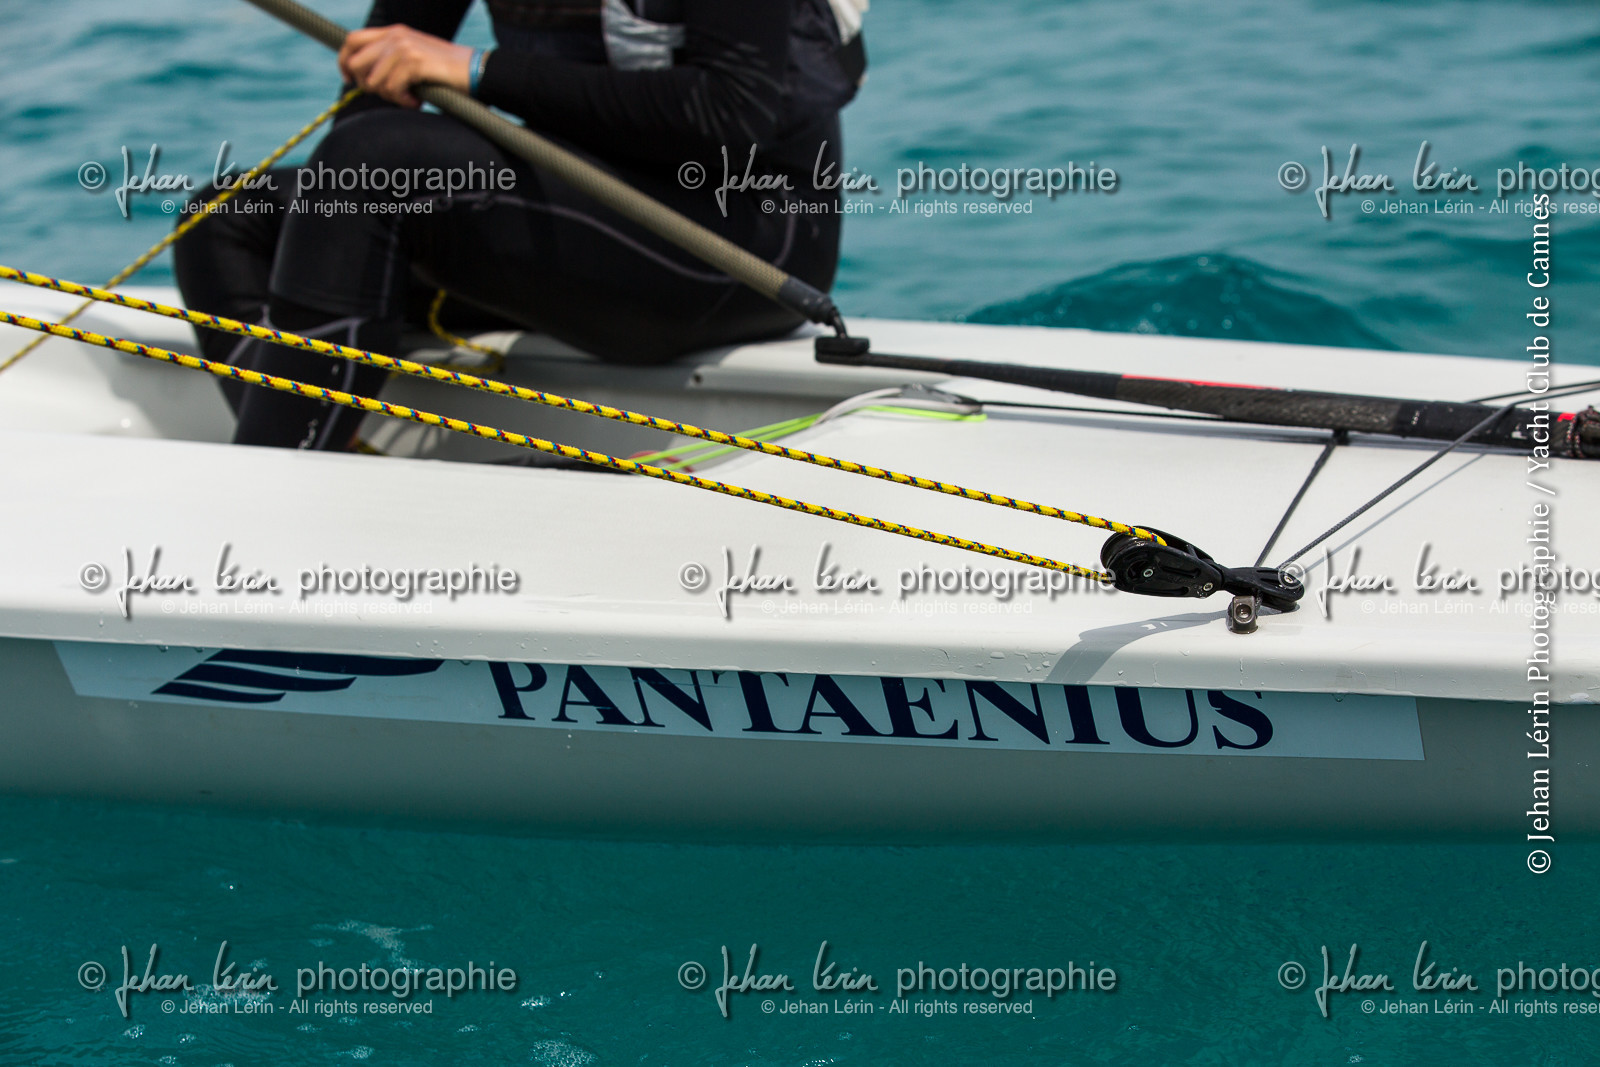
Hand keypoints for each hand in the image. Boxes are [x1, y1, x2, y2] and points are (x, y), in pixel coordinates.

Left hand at [338, 25, 472, 107]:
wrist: (475, 70)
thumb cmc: (446, 72)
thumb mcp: (414, 58)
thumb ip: (391, 60)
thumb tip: (367, 79)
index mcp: (394, 32)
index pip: (352, 40)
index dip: (344, 61)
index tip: (349, 80)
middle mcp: (396, 36)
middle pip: (355, 62)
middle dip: (366, 85)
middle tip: (388, 94)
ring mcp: (404, 47)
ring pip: (373, 80)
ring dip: (389, 97)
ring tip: (409, 98)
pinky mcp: (414, 62)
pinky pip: (392, 89)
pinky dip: (403, 101)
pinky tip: (417, 100)